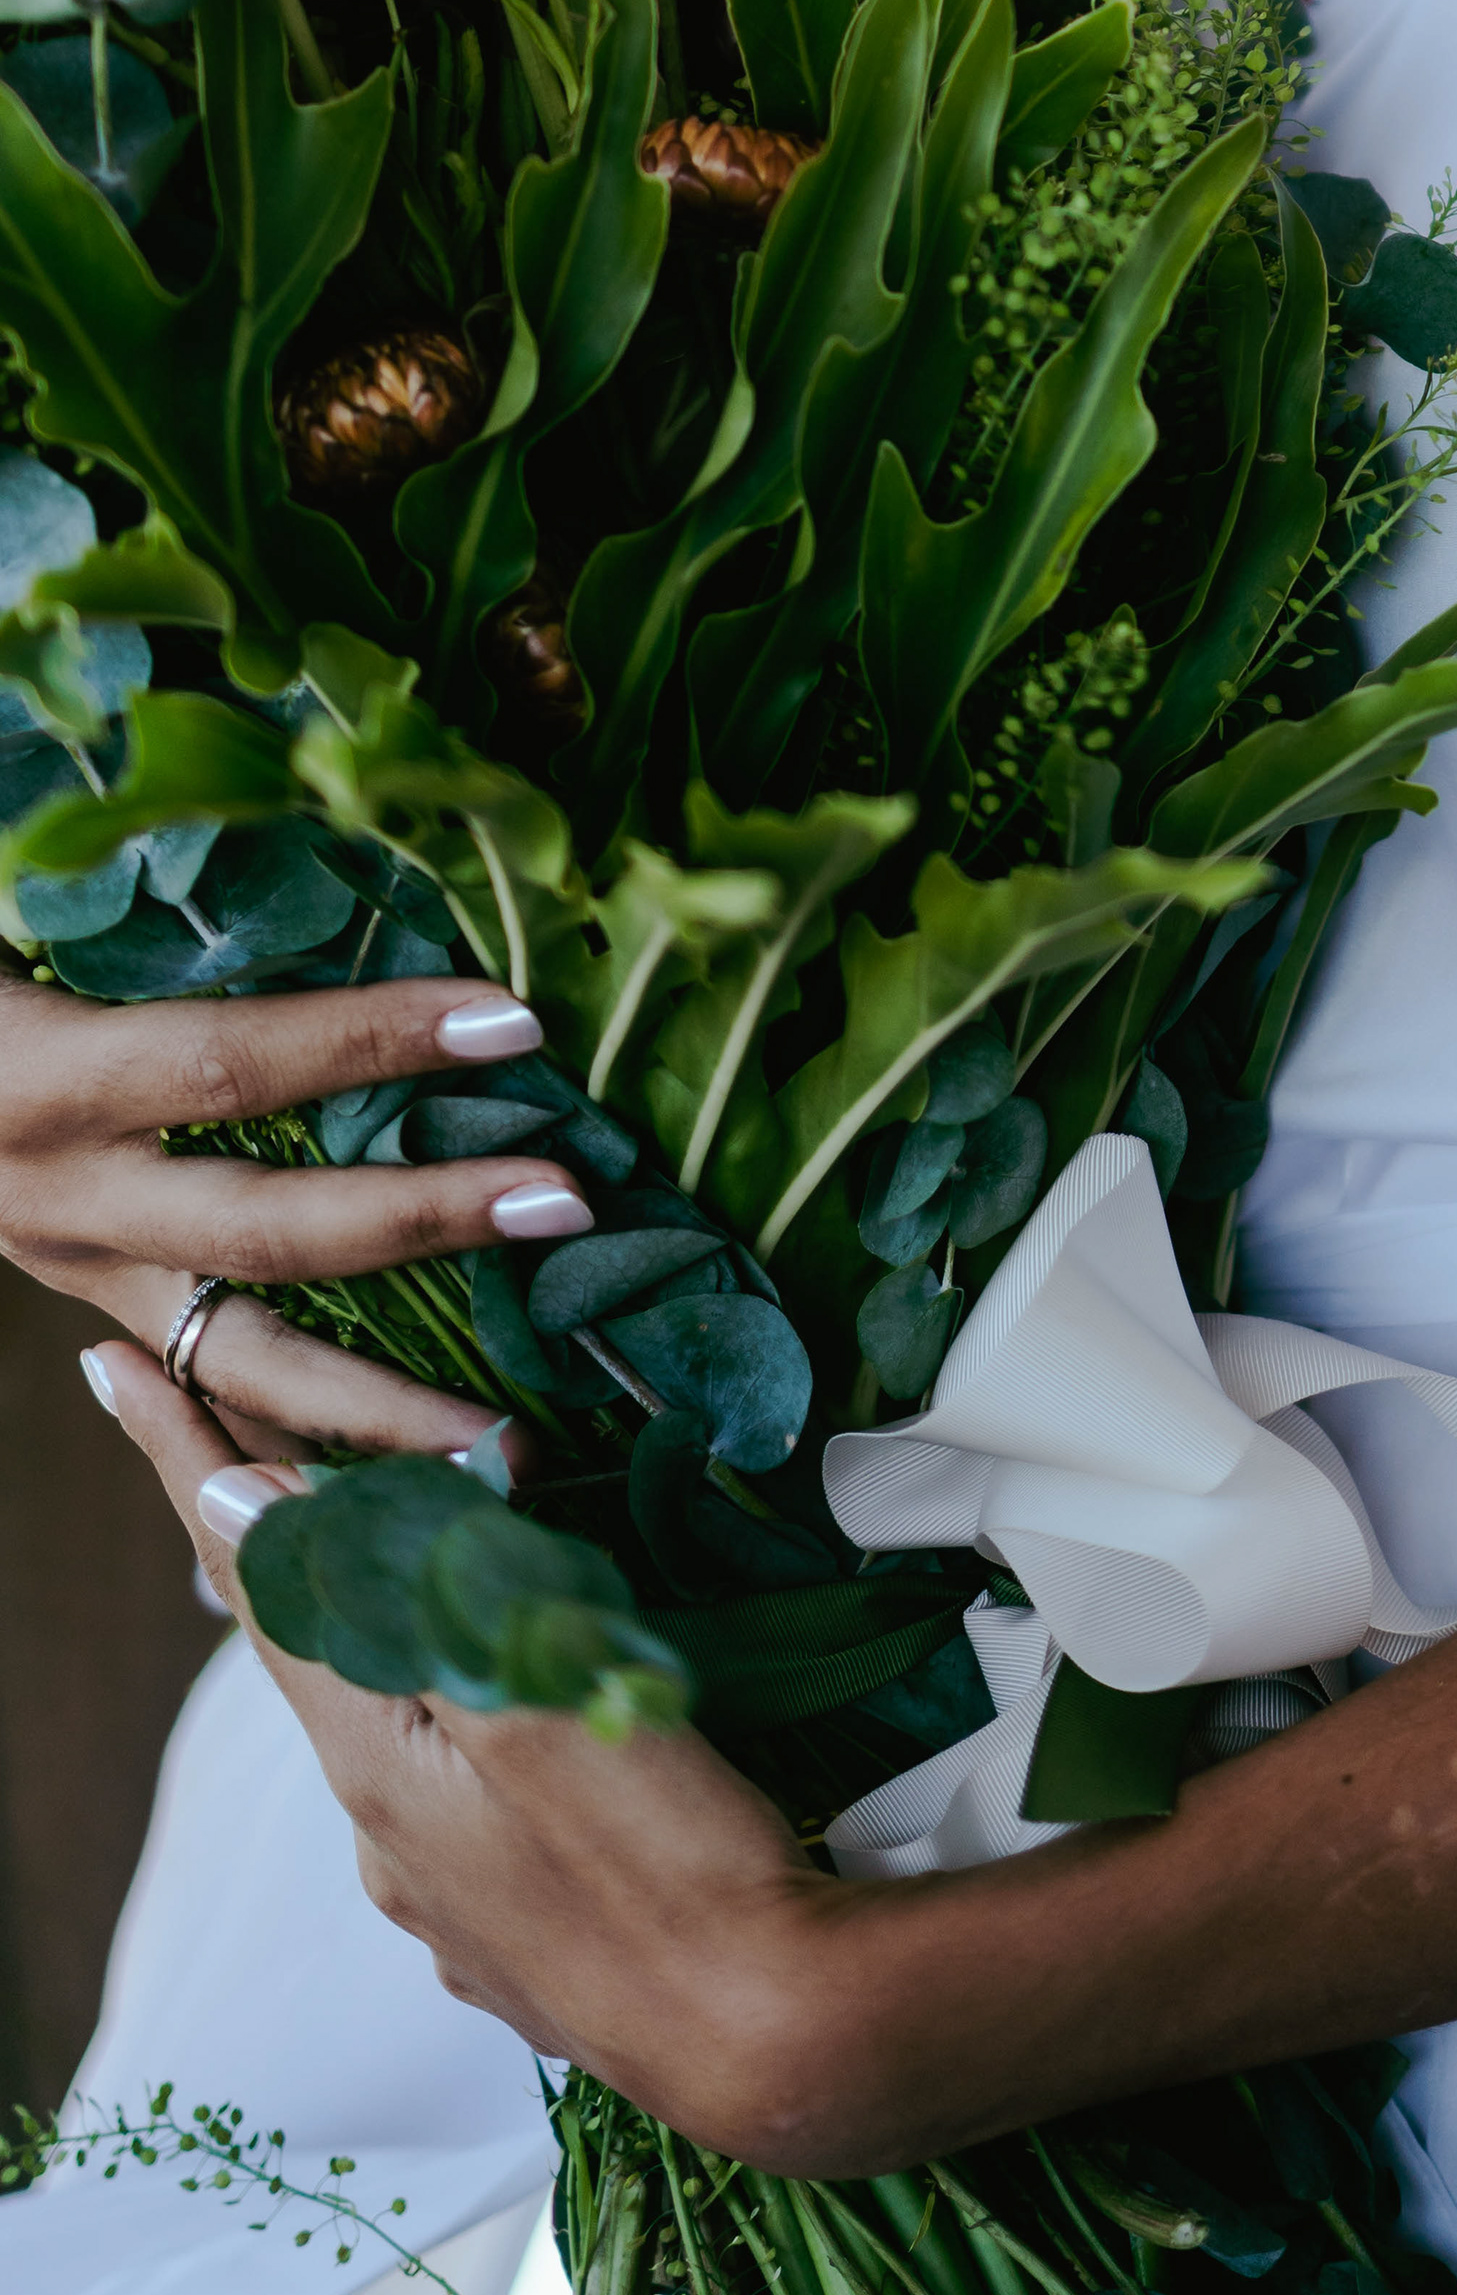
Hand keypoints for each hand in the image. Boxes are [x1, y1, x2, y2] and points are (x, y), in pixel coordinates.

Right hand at [0, 960, 595, 1466]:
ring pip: (240, 1365)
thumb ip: (158, 918)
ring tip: (514, 1444)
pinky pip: (213, 1392)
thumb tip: (324, 822)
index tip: (510, 1018)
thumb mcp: (33, 923)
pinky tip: (417, 1472)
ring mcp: (82, 1274)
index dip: (368, 1040)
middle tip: (566, 1204)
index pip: (232, 1065)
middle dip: (422, 1222)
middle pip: (262, 1231)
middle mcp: (67, 1198)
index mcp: (50, 1081)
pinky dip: (315, 1437)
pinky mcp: (101, 1311)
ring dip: (382, 1409)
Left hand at [87, 1339, 868, 2156]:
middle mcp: (389, 1837)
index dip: (182, 1462)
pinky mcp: (526, 1935)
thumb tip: (245, 1506)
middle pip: (313, 1651)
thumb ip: (391, 1602)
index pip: (254, 1581)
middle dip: (278, 1543)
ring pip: (394, 1728)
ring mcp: (454, 1899)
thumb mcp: (526, 1701)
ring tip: (406, 1569)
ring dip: (384, 1638)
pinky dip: (459, 1723)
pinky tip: (516, 1724)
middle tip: (243, 1437)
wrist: (766, 2039)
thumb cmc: (662, 1854)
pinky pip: (463, 1798)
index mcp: (378, 1764)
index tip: (112, 1364)